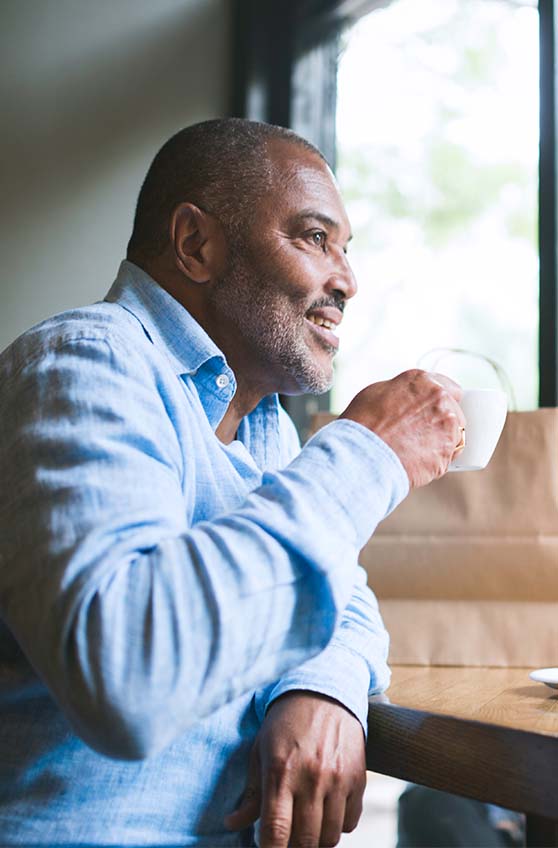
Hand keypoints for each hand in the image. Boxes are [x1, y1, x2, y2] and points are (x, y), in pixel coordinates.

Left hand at [225, 691, 365, 846]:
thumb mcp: (261, 751)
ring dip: (317, 840)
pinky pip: (351, 823)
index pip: (276, 830)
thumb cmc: (286, 724)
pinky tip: (326, 811)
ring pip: (330, 838)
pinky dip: (338, 825)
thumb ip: (250, 793)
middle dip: (294, 847)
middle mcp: (311, 777)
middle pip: (305, 841)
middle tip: (287, 838)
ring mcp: (338, 779)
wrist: (324, 693)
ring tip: (306, 826)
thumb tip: (231, 824)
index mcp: (280, 771)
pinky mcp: (359, 778)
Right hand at [339, 369, 464, 487]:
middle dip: (443, 422)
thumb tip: (408, 396)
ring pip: (456, 436)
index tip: (435, 411)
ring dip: (442, 443)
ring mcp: (448, 428)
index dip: (442, 402)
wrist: (362, 455)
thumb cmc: (362, 424)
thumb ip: (401, 391)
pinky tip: (416, 464)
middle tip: (421, 434)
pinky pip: (447, 459)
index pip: (451, 389)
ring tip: (417, 452)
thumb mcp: (376, 393)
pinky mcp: (447, 455)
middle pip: (456, 413)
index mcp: (424, 382)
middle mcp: (441, 401)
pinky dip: (435, 462)